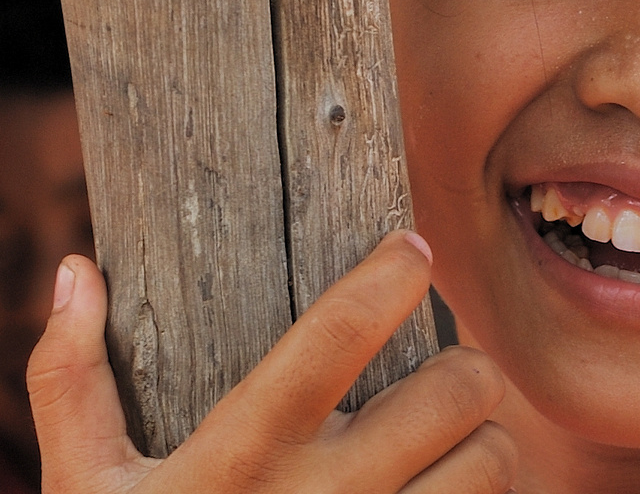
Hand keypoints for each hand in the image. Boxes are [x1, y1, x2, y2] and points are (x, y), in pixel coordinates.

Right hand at [28, 232, 516, 492]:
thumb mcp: (81, 488)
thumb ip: (71, 382)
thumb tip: (76, 270)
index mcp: (242, 455)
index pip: (338, 334)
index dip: (388, 276)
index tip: (410, 247)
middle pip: (454, 390)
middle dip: (461, 365)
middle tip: (438, 368)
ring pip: (490, 461)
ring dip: (481, 438)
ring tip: (444, 439)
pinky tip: (439, 490)